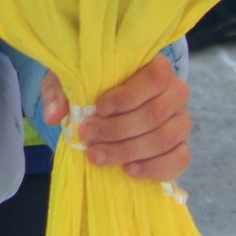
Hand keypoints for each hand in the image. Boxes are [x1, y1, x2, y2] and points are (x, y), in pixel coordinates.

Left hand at [41, 56, 190, 183]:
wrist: (107, 105)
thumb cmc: (92, 85)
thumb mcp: (72, 80)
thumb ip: (60, 92)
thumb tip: (55, 116)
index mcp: (156, 66)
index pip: (154, 78)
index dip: (127, 96)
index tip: (99, 108)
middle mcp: (176, 92)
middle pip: (156, 113)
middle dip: (118, 129)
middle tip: (88, 136)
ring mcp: (181, 121)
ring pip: (165, 139)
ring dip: (128, 150)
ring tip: (97, 155)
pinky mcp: (181, 147)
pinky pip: (178, 159)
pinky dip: (153, 167)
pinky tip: (127, 169)